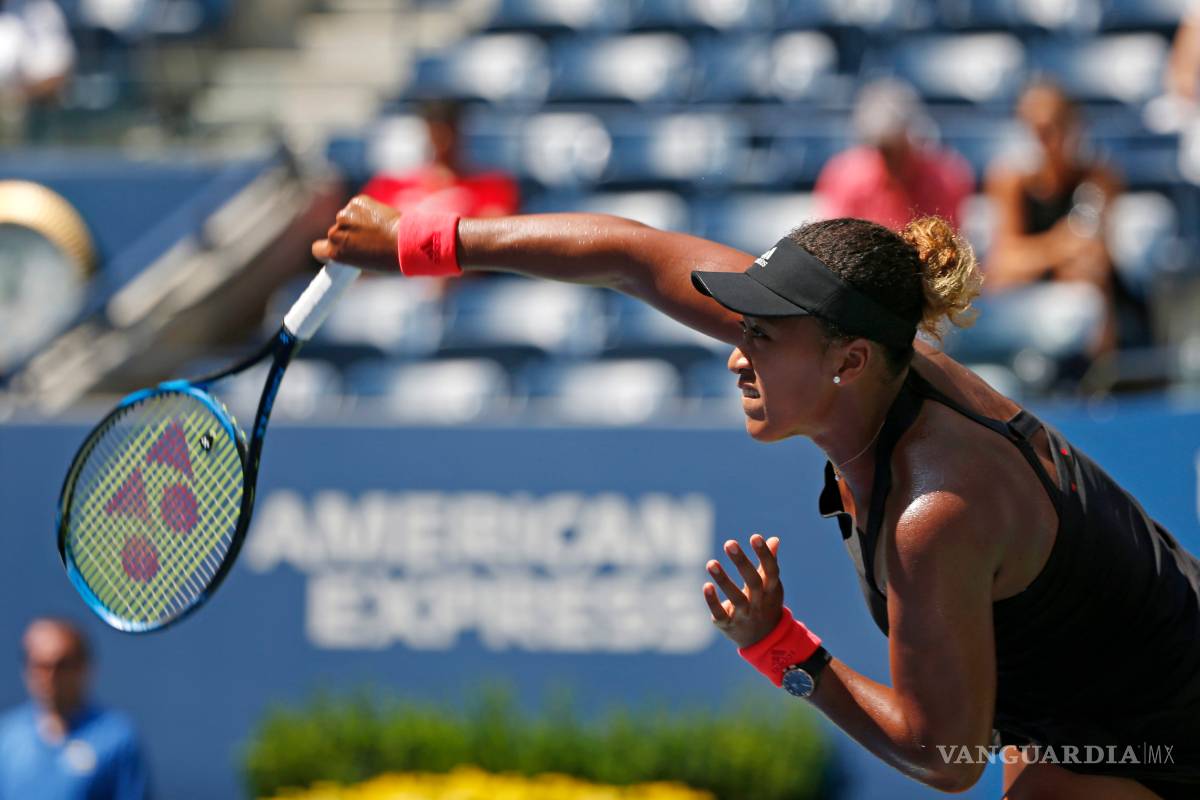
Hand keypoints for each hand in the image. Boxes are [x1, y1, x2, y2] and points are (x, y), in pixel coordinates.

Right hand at [311, 195, 402, 271]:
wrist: (407, 241)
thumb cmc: (389, 259)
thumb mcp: (364, 264)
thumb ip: (349, 254)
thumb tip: (348, 248)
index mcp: (334, 251)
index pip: (318, 249)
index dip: (328, 250)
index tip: (338, 250)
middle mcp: (336, 231)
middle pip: (334, 233)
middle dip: (346, 236)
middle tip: (366, 241)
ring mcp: (346, 214)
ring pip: (345, 218)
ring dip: (355, 221)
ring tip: (376, 230)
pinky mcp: (358, 201)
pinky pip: (356, 207)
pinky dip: (364, 211)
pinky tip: (378, 219)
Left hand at [702, 534, 783, 648]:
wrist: (764, 640)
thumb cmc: (766, 603)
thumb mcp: (771, 586)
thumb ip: (769, 563)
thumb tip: (773, 539)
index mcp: (771, 590)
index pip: (771, 571)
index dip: (765, 555)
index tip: (755, 537)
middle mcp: (759, 603)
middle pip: (753, 582)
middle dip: (742, 563)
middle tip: (730, 543)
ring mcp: (744, 615)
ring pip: (735, 598)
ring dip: (723, 580)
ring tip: (710, 562)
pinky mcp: (728, 624)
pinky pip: (720, 613)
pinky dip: (713, 601)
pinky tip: (706, 585)